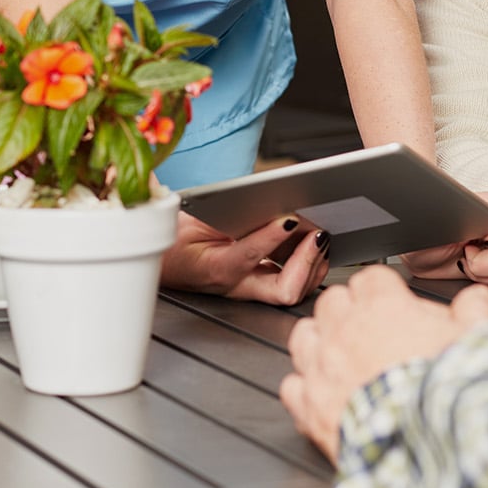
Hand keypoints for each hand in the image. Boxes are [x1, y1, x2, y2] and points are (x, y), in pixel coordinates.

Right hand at [162, 213, 332, 305]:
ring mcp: (253, 289)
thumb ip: (225, 212)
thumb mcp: (194, 220)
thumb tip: (260, 198)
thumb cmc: (177, 242)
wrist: (168, 264)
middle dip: (308, 262)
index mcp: (216, 267)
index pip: (248, 255)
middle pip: (285, 289)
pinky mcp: (262, 285)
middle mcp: (239, 285)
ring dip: (314, 263)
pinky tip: (312, 244)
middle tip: (318, 234)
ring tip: (320, 235)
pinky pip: (294, 281)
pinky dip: (309, 263)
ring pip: (295, 288)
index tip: (289, 217)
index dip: (271, 237)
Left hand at [279, 266, 487, 456]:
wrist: (430, 447)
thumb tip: (478, 298)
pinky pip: (292, 386)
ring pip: (303, 335)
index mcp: (383, 309)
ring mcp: (322, 369)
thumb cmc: (452, 394)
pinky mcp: (311, 408)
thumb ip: (475, 311)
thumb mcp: (479, 342)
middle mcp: (345, 332)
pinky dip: (305, 389)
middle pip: (333, 301)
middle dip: (349, 310)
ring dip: (320, 342)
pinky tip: (324, 394)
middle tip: (371, 329)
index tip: (393, 301)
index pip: (371, 277)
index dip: (384, 289)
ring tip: (340, 355)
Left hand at [401, 192, 487, 283]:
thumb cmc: (426, 226)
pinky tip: (468, 268)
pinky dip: (483, 281)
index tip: (485, 239)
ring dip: (482, 271)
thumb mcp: (443, 213)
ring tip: (464, 258)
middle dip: (486, 260)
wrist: (416, 248)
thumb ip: (477, 209)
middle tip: (466, 249)